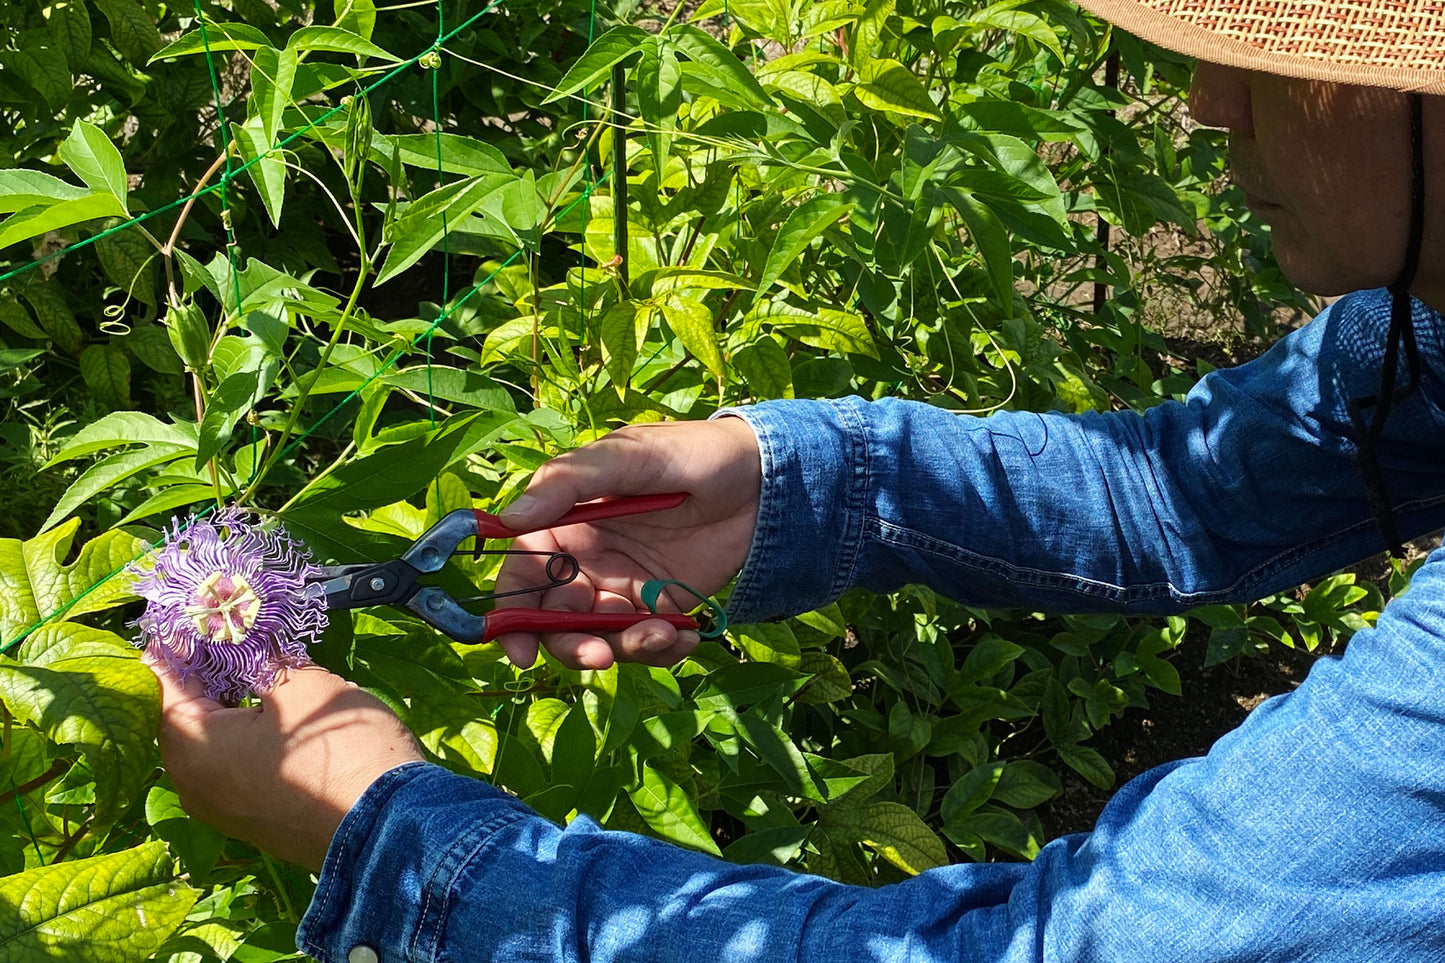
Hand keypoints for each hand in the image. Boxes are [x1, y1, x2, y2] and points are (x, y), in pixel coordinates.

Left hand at [150, 659, 424, 871]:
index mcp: (190, 746)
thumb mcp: (303, 686)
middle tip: (232, 632)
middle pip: (184, 713)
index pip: (164, 679)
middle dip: (206, 670)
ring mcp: (219, 808)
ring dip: (228, 702)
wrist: (386, 828)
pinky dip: (243, 734)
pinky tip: (273, 709)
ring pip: (209, 741)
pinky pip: (230, 766)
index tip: (199, 609)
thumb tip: (249, 635)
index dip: (181, 640)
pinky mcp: (249, 820)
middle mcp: (189, 782)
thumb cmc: (337, 747)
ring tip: (259, 664)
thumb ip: (265, 657)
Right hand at [492, 417, 760, 669]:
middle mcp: (587, 560)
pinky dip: (662, 650)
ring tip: (664, 634)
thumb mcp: (628, 456)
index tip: (521, 649)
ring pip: (601, 638)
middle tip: (600, 656)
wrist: (764, 479)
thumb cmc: (690, 453)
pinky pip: (646, 642)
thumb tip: (509, 519)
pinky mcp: (662, 606)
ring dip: (625, 648)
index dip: (512, 613)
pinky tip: (688, 639)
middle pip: (554, 619)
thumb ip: (568, 483)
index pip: (522, 574)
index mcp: (565, 523)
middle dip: (571, 645)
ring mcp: (624, 586)